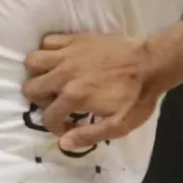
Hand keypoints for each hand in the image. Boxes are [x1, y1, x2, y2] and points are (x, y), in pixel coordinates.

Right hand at [23, 33, 163, 151]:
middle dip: (41, 101)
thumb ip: (89, 135)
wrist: (152, 62)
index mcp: (75, 96)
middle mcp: (65, 74)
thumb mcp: (119, 125)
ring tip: (54, 81)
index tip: (69, 127)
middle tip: (58, 103)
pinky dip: (49, 51)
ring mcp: (68, 53)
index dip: (56, 127)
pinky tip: (62, 60)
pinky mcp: (75, 39)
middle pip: (30, 88)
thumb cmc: (138, 96)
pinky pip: (47, 41)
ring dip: (39, 74)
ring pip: (32, 61)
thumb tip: (63, 143)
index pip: (48, 117)